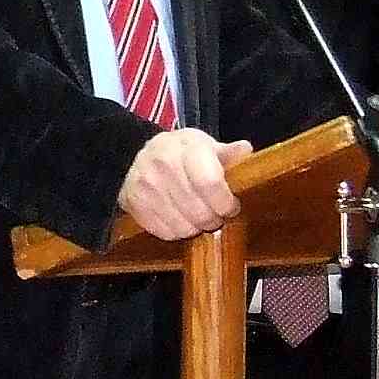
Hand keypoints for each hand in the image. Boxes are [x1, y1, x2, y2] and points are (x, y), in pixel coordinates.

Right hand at [116, 128, 250, 240]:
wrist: (140, 155)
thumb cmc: (183, 153)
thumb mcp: (205, 145)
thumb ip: (227, 152)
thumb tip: (245, 150)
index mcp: (187, 147)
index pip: (209, 183)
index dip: (225, 202)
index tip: (231, 207)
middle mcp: (163, 164)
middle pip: (198, 211)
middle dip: (214, 219)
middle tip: (216, 214)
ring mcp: (145, 185)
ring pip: (183, 227)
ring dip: (196, 227)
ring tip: (198, 216)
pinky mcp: (134, 203)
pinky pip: (165, 232)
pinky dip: (177, 231)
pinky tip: (180, 218)